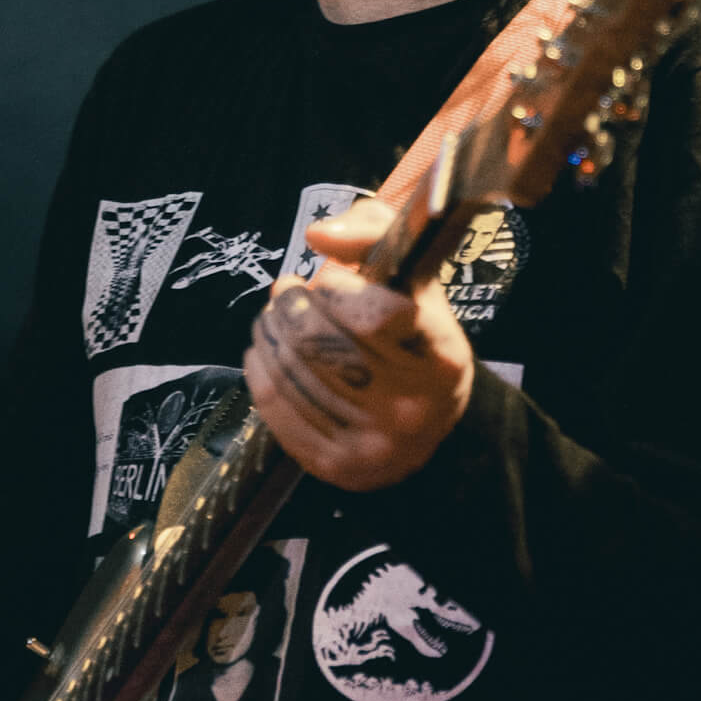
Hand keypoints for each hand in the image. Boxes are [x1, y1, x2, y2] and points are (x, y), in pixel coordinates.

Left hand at [244, 199, 473, 490]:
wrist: (428, 424)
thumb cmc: (413, 337)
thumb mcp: (412, 280)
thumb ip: (373, 234)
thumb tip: (318, 235)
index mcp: (442, 360)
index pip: (375, 314)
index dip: (339, 289)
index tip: (329, 280)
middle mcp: (412, 409)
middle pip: (317, 342)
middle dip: (288, 305)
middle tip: (285, 291)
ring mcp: (372, 444)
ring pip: (288, 371)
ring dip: (269, 331)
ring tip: (273, 317)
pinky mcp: (334, 466)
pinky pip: (273, 404)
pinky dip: (258, 367)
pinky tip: (265, 350)